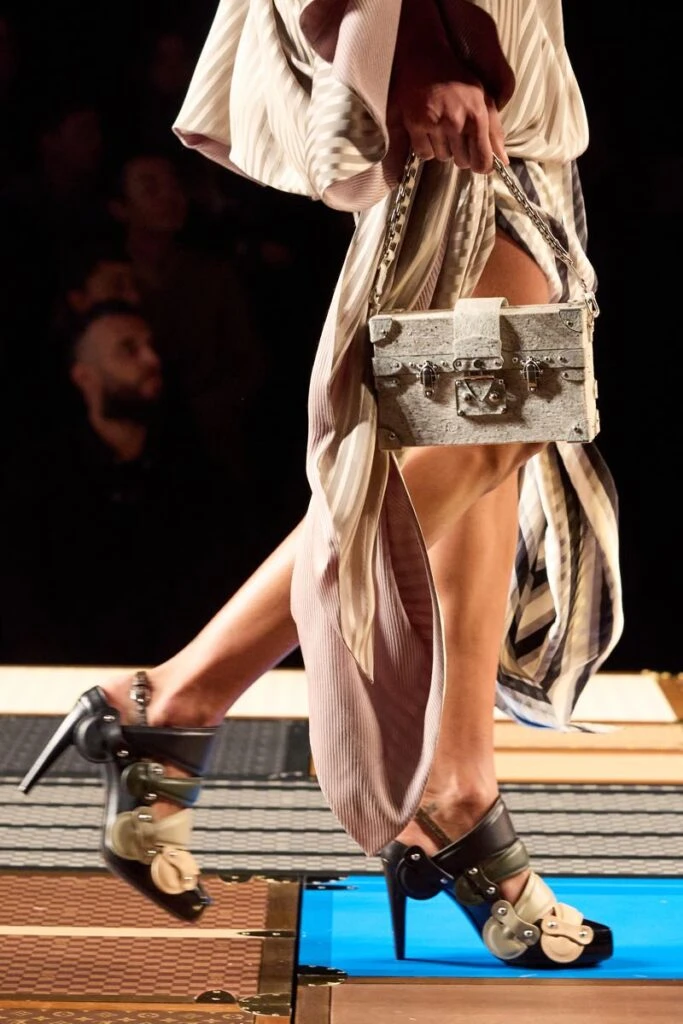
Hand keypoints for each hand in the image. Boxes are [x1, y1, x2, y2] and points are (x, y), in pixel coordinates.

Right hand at [391, 61, 507, 173]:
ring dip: (443, 148)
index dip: (481, 165)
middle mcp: (455, 122)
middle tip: (456, 133)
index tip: (478, 162)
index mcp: (476, 116)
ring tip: (441, 126)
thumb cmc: (456, 78)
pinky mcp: (414, 125)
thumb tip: (503, 160)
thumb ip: (494, 131)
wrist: (425, 57)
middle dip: (461, 152)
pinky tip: (428, 130)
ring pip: (442, 157)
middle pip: (461, 162)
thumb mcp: (482, 98)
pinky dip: (426, 146)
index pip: (482, 160)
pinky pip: (424, 153)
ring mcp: (434, 124)